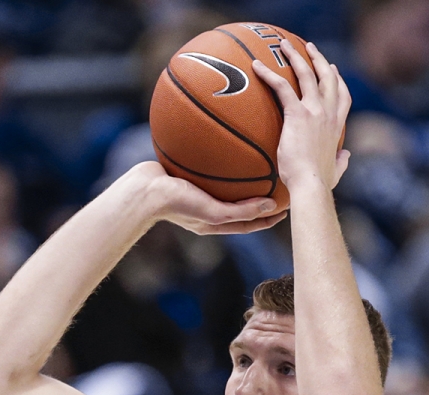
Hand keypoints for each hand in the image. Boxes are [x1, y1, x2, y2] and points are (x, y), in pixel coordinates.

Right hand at [126, 162, 285, 235]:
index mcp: (215, 221)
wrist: (142, 190)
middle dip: (259, 195)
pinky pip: (211, 165)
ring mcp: (197, 192)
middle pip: (240, 202)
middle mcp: (208, 207)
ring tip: (257, 159)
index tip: (285, 206)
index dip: (268, 216)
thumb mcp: (213, 213)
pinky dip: (222, 156)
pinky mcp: (187, 175)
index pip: (249, 222)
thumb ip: (241, 212)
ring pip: (226, 182)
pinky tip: (230, 139)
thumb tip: (270, 206)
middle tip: (278, 183)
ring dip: (241, 173)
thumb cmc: (176, 204)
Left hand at [251, 40, 350, 190]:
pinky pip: (282, 87)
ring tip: (283, 44)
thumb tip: (346, 156)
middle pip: (328, 78)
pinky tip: (257, 66)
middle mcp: (329, 114)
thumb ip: (341, 161)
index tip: (333, 69)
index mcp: (337, 126)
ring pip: (307, 74)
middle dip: (319, 59)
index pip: (342, 96)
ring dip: (295, 56)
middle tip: (309, 47)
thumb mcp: (335, 171)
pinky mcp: (298, 114)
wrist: (311, 185)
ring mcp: (315, 111)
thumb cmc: (319, 183)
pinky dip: (269, 74)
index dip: (338, 80)